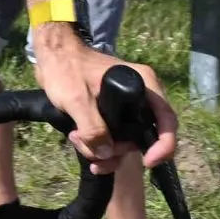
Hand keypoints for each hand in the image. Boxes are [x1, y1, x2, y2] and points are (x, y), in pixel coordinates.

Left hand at [31, 38, 176, 178]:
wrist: (53, 57)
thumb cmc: (66, 68)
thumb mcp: (77, 99)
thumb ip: (92, 127)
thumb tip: (107, 153)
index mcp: (143, 86)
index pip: (166, 121)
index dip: (164, 145)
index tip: (148, 161)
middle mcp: (140, 98)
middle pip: (143, 138)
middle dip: (117, 150)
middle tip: (88, 146)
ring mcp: (127, 108)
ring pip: (126, 142)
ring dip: (103, 150)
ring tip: (75, 138)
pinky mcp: (114, 115)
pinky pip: (114, 139)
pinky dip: (99, 147)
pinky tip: (79, 142)